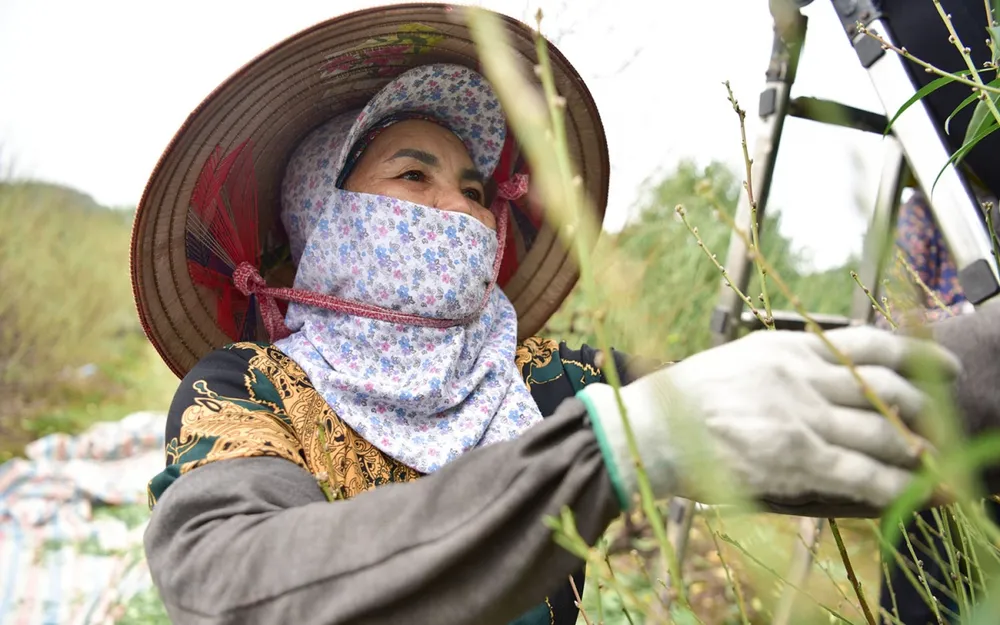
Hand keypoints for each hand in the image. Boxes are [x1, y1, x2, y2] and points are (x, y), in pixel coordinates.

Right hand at [578, 325, 961, 511]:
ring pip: (881, 430)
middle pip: (885, 386)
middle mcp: (800, 373)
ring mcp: (800, 413)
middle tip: (940, 425)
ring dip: (916, 449)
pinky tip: (915, 492)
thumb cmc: (683, 401)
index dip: (916, 353)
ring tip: (934, 462)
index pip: (867, 343)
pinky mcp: (796, 455)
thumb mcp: (738, 362)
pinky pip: (863, 471)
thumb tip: (828, 382)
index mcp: (785, 345)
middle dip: (923, 408)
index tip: (943, 364)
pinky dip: (896, 483)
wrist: (648, 429)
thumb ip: (784, 366)